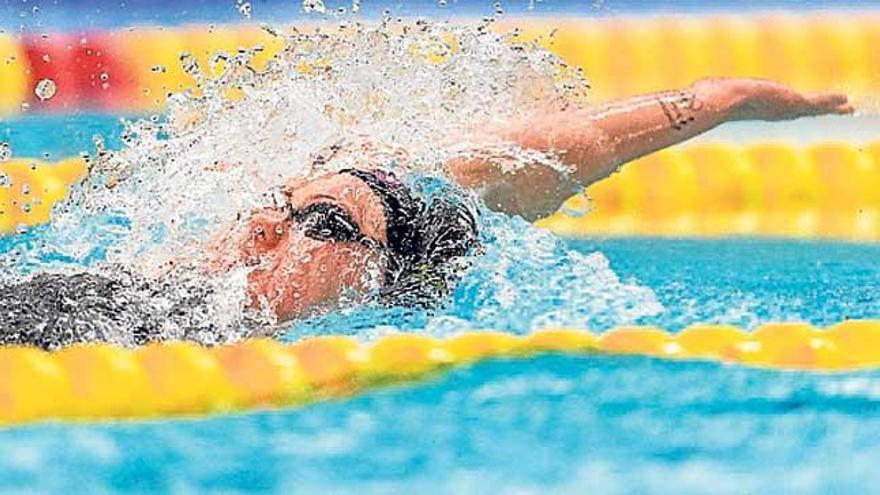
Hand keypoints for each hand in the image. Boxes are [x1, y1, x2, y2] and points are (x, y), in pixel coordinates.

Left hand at [700, 78, 853, 120]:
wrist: (721, 102)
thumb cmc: (709, 100)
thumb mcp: (713, 93)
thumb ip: (707, 94)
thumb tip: (692, 94)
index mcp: (757, 110)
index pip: (778, 110)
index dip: (791, 109)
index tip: (800, 109)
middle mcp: (771, 112)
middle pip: (800, 111)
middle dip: (816, 110)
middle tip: (834, 111)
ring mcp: (783, 110)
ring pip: (812, 108)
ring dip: (829, 107)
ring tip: (846, 107)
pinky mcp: (792, 105)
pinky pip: (818, 104)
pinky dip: (831, 102)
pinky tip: (845, 102)